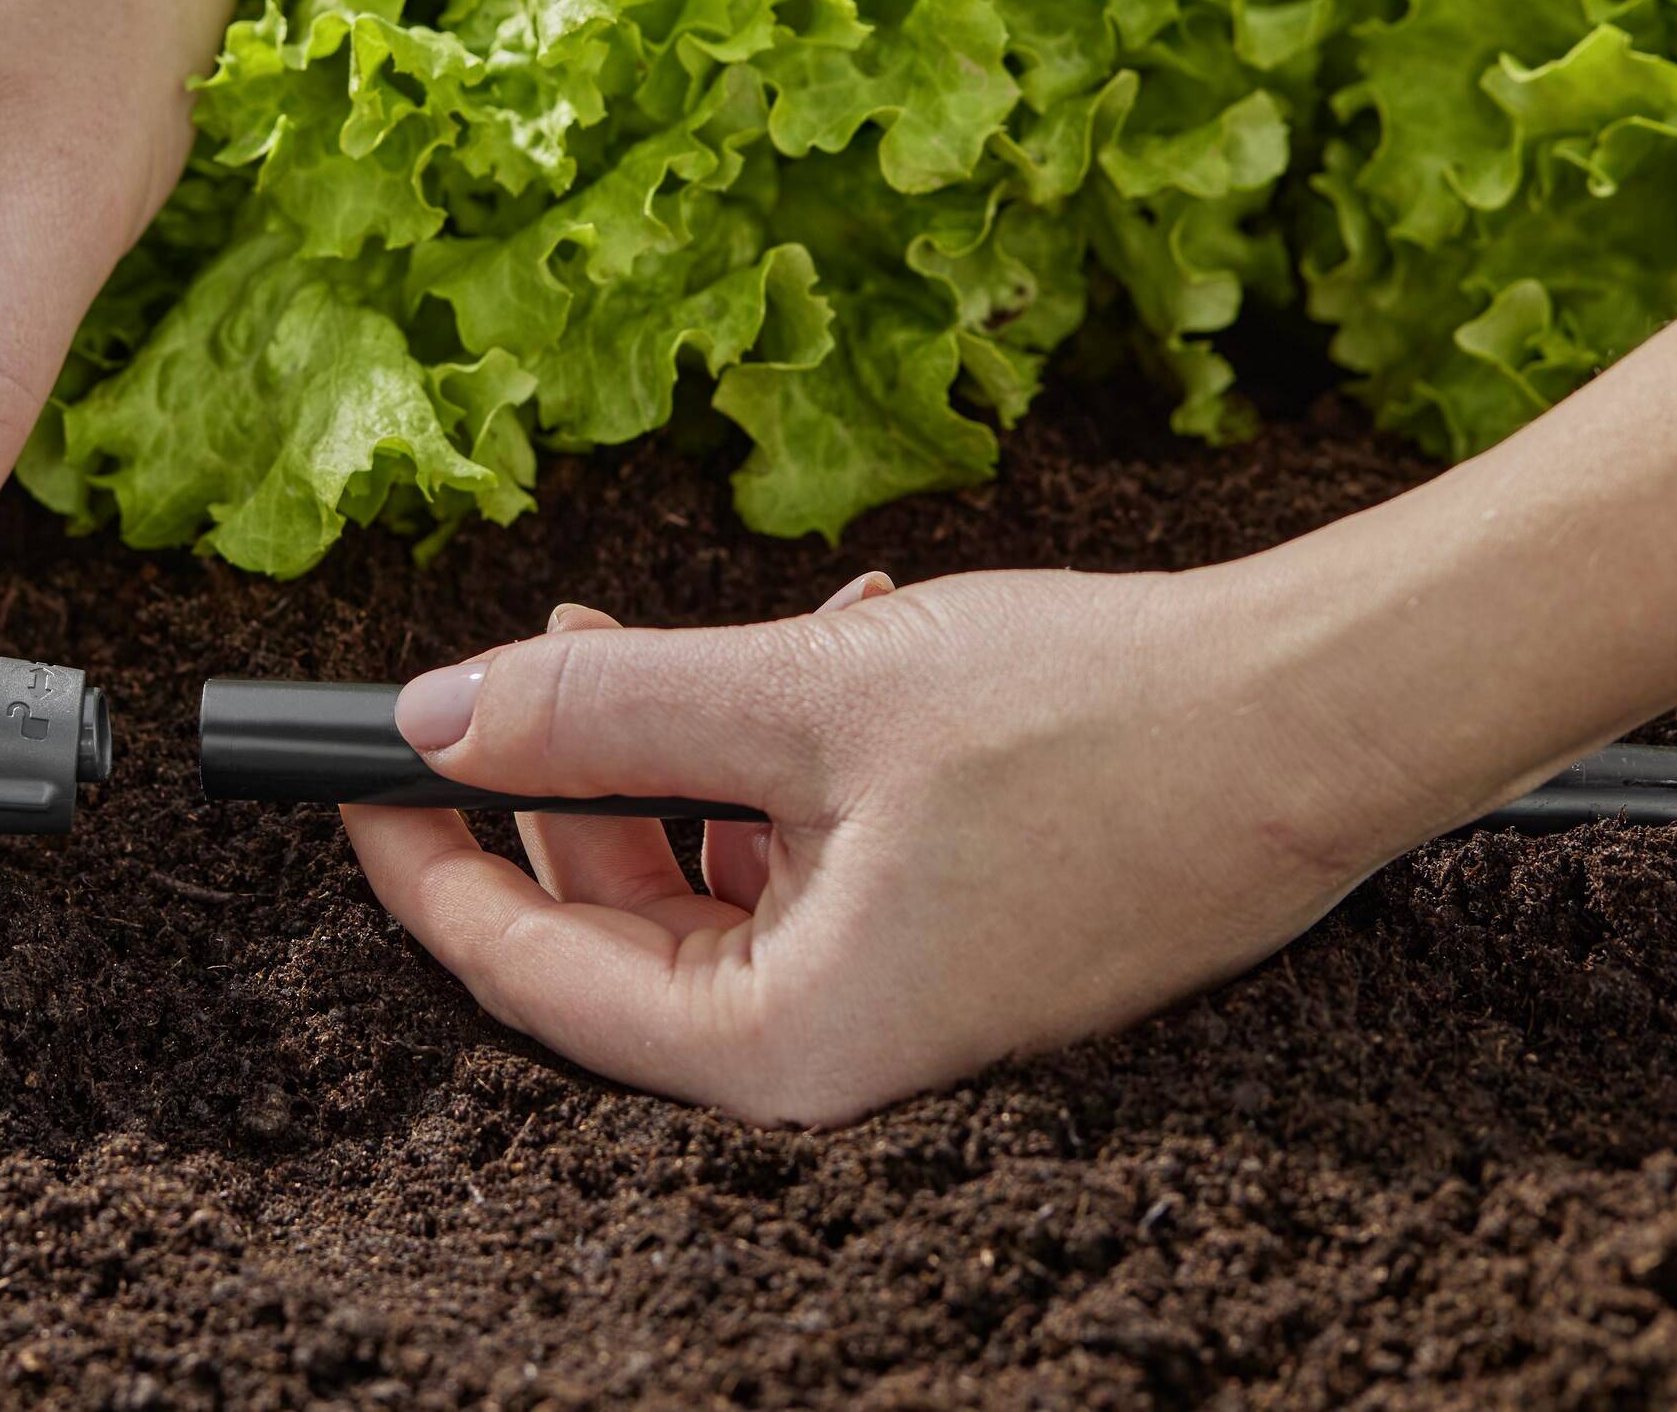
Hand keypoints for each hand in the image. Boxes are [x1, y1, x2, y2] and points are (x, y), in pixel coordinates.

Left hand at [340, 563, 1442, 1123]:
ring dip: (675, 751)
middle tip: (528, 656)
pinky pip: (810, 860)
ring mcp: (904, 993)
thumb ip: (609, 710)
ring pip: (714, 882)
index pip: (531, 977)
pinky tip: (818, 653)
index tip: (355, 771)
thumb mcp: (811, 696)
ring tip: (677, 631)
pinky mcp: (956, 934)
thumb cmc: (1095, 726)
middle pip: (616, 936)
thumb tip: (440, 714)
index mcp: (784, 1043)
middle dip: (559, 785)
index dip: (423, 864)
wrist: (1321, 717)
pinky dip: (780, 762)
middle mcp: (837, 1046)